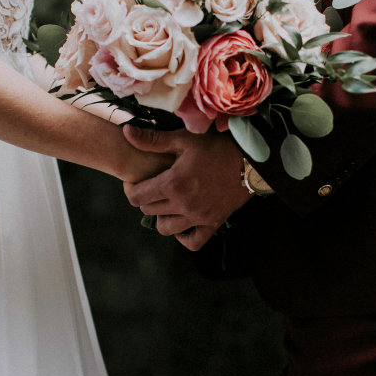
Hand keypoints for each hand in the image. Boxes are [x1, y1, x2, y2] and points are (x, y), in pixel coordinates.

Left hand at [122, 125, 251, 249]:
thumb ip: (153, 140)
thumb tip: (126, 133)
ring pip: (165, 229)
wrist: (250, 160)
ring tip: (168, 203)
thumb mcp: (184, 139)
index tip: (136, 180)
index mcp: (173, 184)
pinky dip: (183, 236)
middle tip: (154, 186)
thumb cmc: (216, 147)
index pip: (136, 197)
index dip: (131, 188)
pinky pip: (192, 242)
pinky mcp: (213, 224)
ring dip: (162, 217)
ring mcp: (198, 217)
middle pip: (149, 211)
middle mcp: (183, 205)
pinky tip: (183, 221)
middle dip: (147, 198)